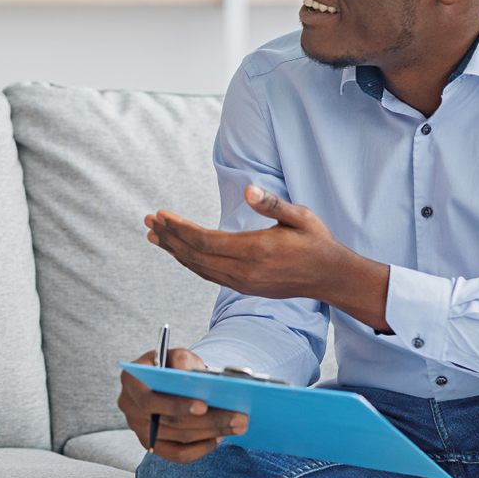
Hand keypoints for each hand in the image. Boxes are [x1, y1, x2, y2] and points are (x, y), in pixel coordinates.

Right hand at [117, 348, 247, 463]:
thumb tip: (196, 378)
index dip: (177, 404)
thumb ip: (182, 361)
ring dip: (213, 432)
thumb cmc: (172, 365)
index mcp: (130, 381)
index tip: (204, 406)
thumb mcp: (175, 354)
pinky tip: (219, 437)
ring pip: (180, 437)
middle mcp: (130, 408)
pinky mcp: (152, 446)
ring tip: (238, 425)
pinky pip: (179, 454)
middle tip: (240, 419)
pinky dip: (201, 447)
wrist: (165, 379)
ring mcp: (139, 430)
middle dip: (209, 420)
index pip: (150, 399)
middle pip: (172, 421)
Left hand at [145, 185, 391, 331]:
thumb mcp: (300, 217)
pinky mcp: (243, 287)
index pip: (204, 241)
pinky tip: (179, 252)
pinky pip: (208, 275)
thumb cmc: (316, 242)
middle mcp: (243, 271)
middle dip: (168, 237)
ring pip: (198, 268)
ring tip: (155, 236)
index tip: (160, 215)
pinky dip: (189, 262)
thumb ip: (272, 204)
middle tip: (148, 222)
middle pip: (194, 256)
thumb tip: (249, 190)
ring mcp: (242, 282)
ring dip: (174, 251)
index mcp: (254, 251)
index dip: (178, 229)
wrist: (330, 277)